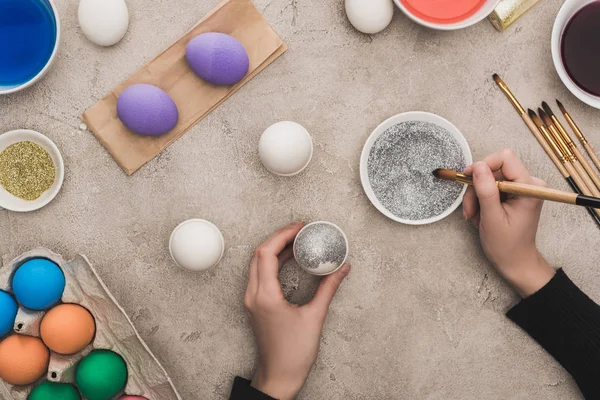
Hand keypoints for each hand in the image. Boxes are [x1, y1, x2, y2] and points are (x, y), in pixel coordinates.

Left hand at [244, 222, 350, 399]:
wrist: (278, 377)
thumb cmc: (293, 354)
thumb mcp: (315, 317)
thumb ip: (328, 289)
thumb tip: (342, 268)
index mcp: (265, 296)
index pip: (266, 253)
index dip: (282, 235)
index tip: (300, 227)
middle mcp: (253, 295)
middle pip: (259, 254)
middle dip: (279, 237)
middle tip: (300, 230)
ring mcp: (252, 300)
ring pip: (257, 263)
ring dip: (275, 249)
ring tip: (297, 241)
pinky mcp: (255, 304)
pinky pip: (260, 274)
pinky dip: (273, 262)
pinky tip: (290, 259)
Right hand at [462, 149, 554, 297]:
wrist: (516, 261)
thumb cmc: (507, 245)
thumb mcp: (492, 218)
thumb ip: (485, 191)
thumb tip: (477, 166)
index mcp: (529, 187)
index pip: (505, 159)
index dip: (483, 165)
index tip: (467, 179)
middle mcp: (528, 183)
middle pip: (493, 169)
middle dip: (476, 188)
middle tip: (469, 209)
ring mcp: (521, 188)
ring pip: (488, 179)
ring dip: (476, 196)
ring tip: (474, 216)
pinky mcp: (513, 193)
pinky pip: (490, 187)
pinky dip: (480, 200)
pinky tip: (480, 215)